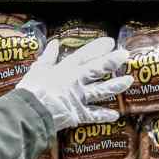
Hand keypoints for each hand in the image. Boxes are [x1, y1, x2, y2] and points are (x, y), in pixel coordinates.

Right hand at [16, 37, 133, 131]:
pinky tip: (115, 115)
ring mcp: (79, 98)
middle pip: (96, 69)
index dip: (97, 48)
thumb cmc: (31, 90)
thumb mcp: (37, 69)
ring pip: (101, 91)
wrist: (30, 112)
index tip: (110, 42)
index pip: (84, 55)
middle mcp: (75, 81)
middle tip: (125, 55)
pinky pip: (94, 115)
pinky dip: (103, 116)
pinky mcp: (78, 114)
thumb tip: (54, 43)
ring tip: (129, 81)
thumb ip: (48, 57)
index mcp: (65, 69)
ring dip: (115, 86)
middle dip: (111, 62)